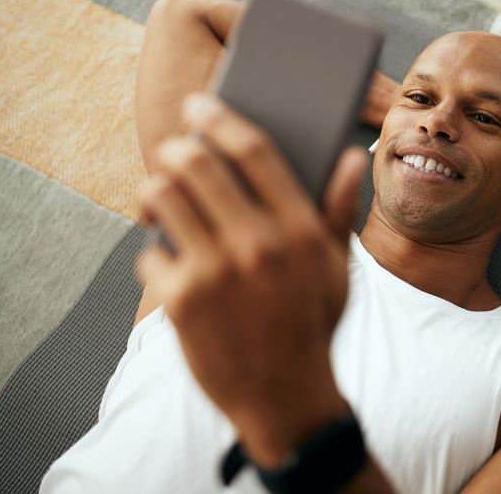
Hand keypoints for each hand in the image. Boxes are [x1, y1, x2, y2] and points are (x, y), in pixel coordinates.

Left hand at [136, 92, 367, 463]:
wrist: (287, 397)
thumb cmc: (313, 323)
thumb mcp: (337, 266)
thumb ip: (339, 208)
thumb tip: (349, 156)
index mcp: (300, 229)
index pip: (255, 151)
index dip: (223, 118)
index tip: (201, 103)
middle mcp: (258, 244)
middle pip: (197, 163)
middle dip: (179, 147)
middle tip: (176, 149)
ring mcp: (215, 273)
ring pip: (162, 197)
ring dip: (158, 192)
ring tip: (166, 200)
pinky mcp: (181, 302)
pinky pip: (151, 253)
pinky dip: (158, 255)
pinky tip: (177, 269)